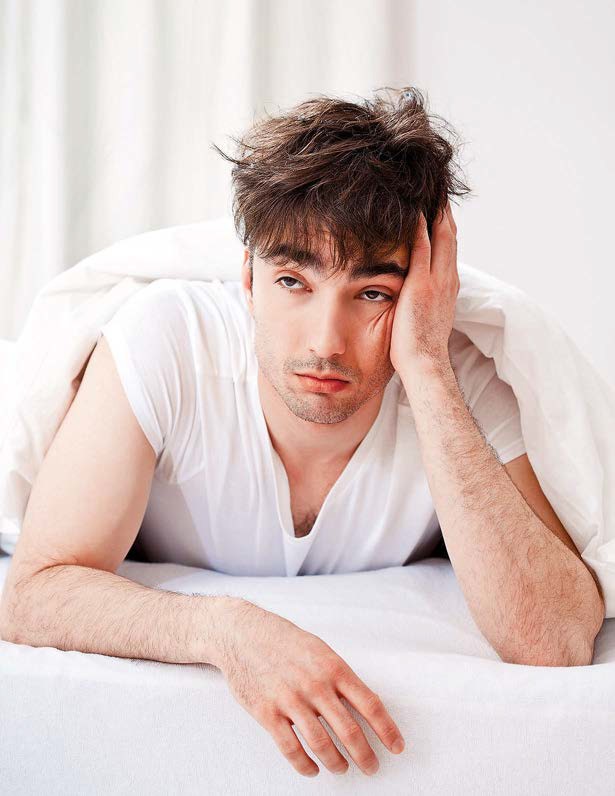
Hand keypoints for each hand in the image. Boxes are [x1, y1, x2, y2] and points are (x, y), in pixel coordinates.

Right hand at [216, 599, 405, 777]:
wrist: (243, 634)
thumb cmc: (283, 641)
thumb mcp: (319, 649)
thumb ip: (338, 676)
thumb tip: (362, 703)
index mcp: (333, 667)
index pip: (369, 704)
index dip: (387, 729)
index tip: (396, 746)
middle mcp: (315, 685)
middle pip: (349, 730)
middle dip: (365, 755)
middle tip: (372, 767)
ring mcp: (290, 700)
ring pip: (322, 744)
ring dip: (337, 762)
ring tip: (343, 768)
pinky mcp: (267, 713)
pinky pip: (291, 748)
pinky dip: (305, 765)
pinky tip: (312, 769)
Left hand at [389, 199, 458, 373]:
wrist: (425, 364)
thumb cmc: (420, 348)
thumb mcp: (426, 317)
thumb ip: (424, 300)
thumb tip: (414, 294)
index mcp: (449, 287)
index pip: (449, 249)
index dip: (445, 226)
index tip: (439, 208)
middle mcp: (448, 279)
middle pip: (449, 236)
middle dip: (443, 211)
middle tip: (435, 188)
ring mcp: (437, 281)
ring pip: (441, 236)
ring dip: (435, 212)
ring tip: (427, 190)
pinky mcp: (421, 285)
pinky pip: (421, 248)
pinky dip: (419, 228)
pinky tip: (414, 211)